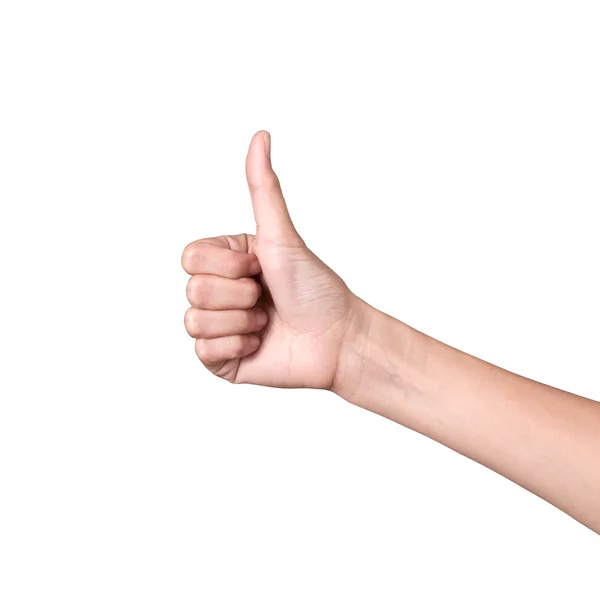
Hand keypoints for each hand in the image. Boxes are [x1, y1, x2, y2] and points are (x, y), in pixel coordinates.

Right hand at [182, 131, 358, 387]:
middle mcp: (217, 292)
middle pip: (193, 290)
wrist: (336, 339)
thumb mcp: (281, 236)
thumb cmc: (314, 286)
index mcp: (225, 261)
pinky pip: (205, 351)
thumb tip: (260, 135)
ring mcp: (217, 326)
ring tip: (267, 321)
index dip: (229, 265)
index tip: (260, 268)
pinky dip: (239, 345)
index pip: (189, 258)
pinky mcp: (220, 359)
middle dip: (240, 295)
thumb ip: (263, 189)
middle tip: (268, 298)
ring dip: (241, 321)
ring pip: (194, 322)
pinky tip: (261, 342)